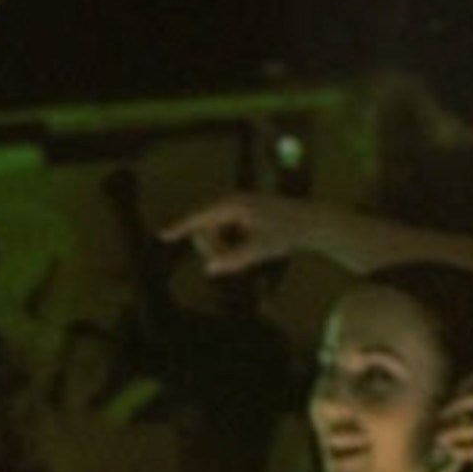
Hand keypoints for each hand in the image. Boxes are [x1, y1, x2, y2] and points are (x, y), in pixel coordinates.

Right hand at [162, 190, 337, 275]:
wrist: (310, 221)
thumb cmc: (287, 231)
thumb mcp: (262, 248)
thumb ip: (234, 259)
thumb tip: (208, 268)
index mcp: (234, 205)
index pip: (200, 218)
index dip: (180, 227)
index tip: (162, 236)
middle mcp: (231, 204)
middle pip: (204, 232)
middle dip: (212, 249)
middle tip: (230, 263)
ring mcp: (235, 210)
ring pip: (213, 236)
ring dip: (221, 250)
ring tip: (246, 256)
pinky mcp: (239, 217)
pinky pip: (222, 236)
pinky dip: (229, 247)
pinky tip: (249, 248)